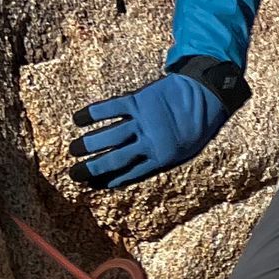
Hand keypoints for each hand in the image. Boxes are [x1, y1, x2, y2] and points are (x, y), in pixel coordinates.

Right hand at [69, 72, 228, 189]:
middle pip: (115, 158)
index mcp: (162, 157)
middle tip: (74, 174)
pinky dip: (92, 114)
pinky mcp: (137, 101)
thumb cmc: (197, 126)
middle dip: (92, 168)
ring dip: (88, 144)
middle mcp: (149, 141)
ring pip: (108, 136)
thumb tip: (133, 168)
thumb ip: (159, 158)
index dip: (109, 179)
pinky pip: (109, 108)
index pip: (129, 173)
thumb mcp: (184, 150)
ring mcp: (142, 121)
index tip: (92, 184)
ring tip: (73, 150)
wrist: (205, 94)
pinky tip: (77, 119)